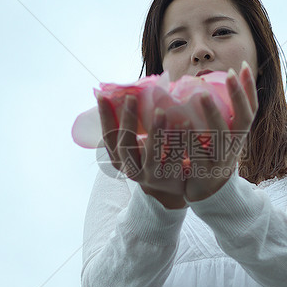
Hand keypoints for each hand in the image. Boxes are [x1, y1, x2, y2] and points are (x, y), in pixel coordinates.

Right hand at [98, 94, 187, 208]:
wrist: (171, 190)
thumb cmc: (153, 160)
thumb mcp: (138, 148)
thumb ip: (132, 130)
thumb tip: (127, 95)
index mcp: (119, 159)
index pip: (108, 137)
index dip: (104, 117)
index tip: (102, 96)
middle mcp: (130, 169)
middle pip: (125, 144)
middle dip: (128, 119)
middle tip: (132, 98)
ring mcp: (149, 176)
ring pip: (150, 154)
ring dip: (155, 131)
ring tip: (160, 111)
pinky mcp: (168, 180)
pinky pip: (174, 158)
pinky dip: (178, 141)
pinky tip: (184, 123)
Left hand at [184, 63, 258, 201]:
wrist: (209, 194)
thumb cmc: (211, 157)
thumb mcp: (220, 136)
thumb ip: (218, 115)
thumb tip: (205, 84)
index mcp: (239, 135)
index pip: (251, 109)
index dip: (249, 89)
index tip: (243, 66)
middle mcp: (235, 146)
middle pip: (243, 119)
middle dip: (238, 95)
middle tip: (229, 73)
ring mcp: (222, 160)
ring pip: (221, 136)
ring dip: (213, 114)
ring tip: (202, 95)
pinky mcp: (205, 172)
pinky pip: (198, 154)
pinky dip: (191, 139)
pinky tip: (182, 124)